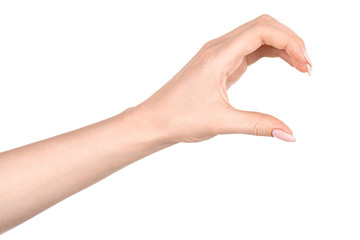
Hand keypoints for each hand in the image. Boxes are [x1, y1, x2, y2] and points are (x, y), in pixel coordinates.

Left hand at [136, 14, 311, 142]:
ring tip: (301, 67)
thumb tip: (289, 134)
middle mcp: (218, 48)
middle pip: (263, 26)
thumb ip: (258, 125)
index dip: (290, 42)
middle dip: (290, 40)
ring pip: (257, 36)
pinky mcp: (219, 64)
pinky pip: (250, 49)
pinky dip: (270, 53)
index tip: (305, 65)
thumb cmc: (178, 118)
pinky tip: (283, 65)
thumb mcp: (221, 122)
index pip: (262, 30)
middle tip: (307, 66)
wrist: (154, 120)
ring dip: (282, 46)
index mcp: (218, 56)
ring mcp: (219, 54)